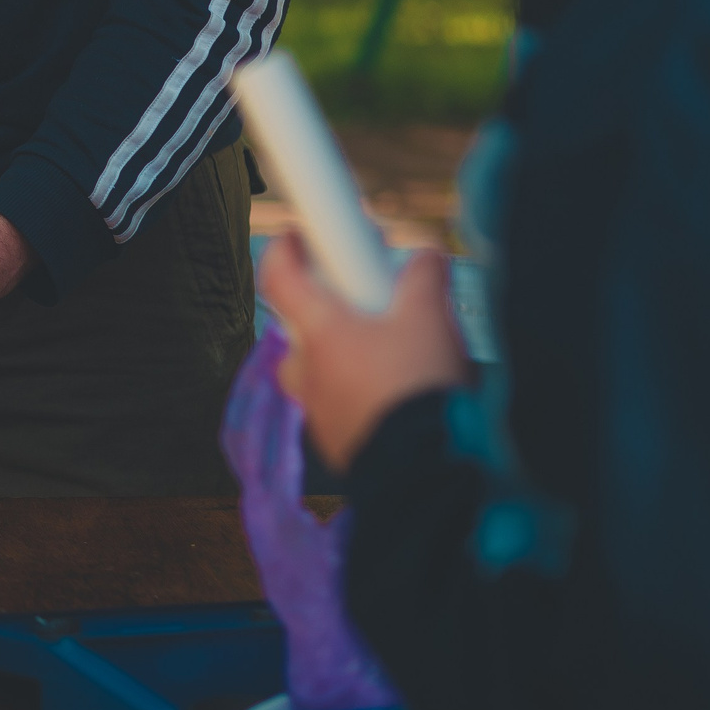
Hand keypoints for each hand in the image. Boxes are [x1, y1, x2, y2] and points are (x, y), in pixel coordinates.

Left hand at [259, 236, 468, 470]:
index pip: (278, 278)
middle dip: (330, 310)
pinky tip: (398, 394)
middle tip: (367, 302)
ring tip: (393, 353)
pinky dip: (361, 393)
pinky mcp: (339, 444)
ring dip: (347, 355)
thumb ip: (425, 279)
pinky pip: (341, 406)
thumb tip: (426, 256)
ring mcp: (320, 411)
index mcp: (319, 332)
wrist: (426, 472)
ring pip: (322, 370)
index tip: (297, 236)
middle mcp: (308, 371)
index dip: (284, 250)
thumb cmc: (418, 390)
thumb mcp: (431, 319)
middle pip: (301, 327)